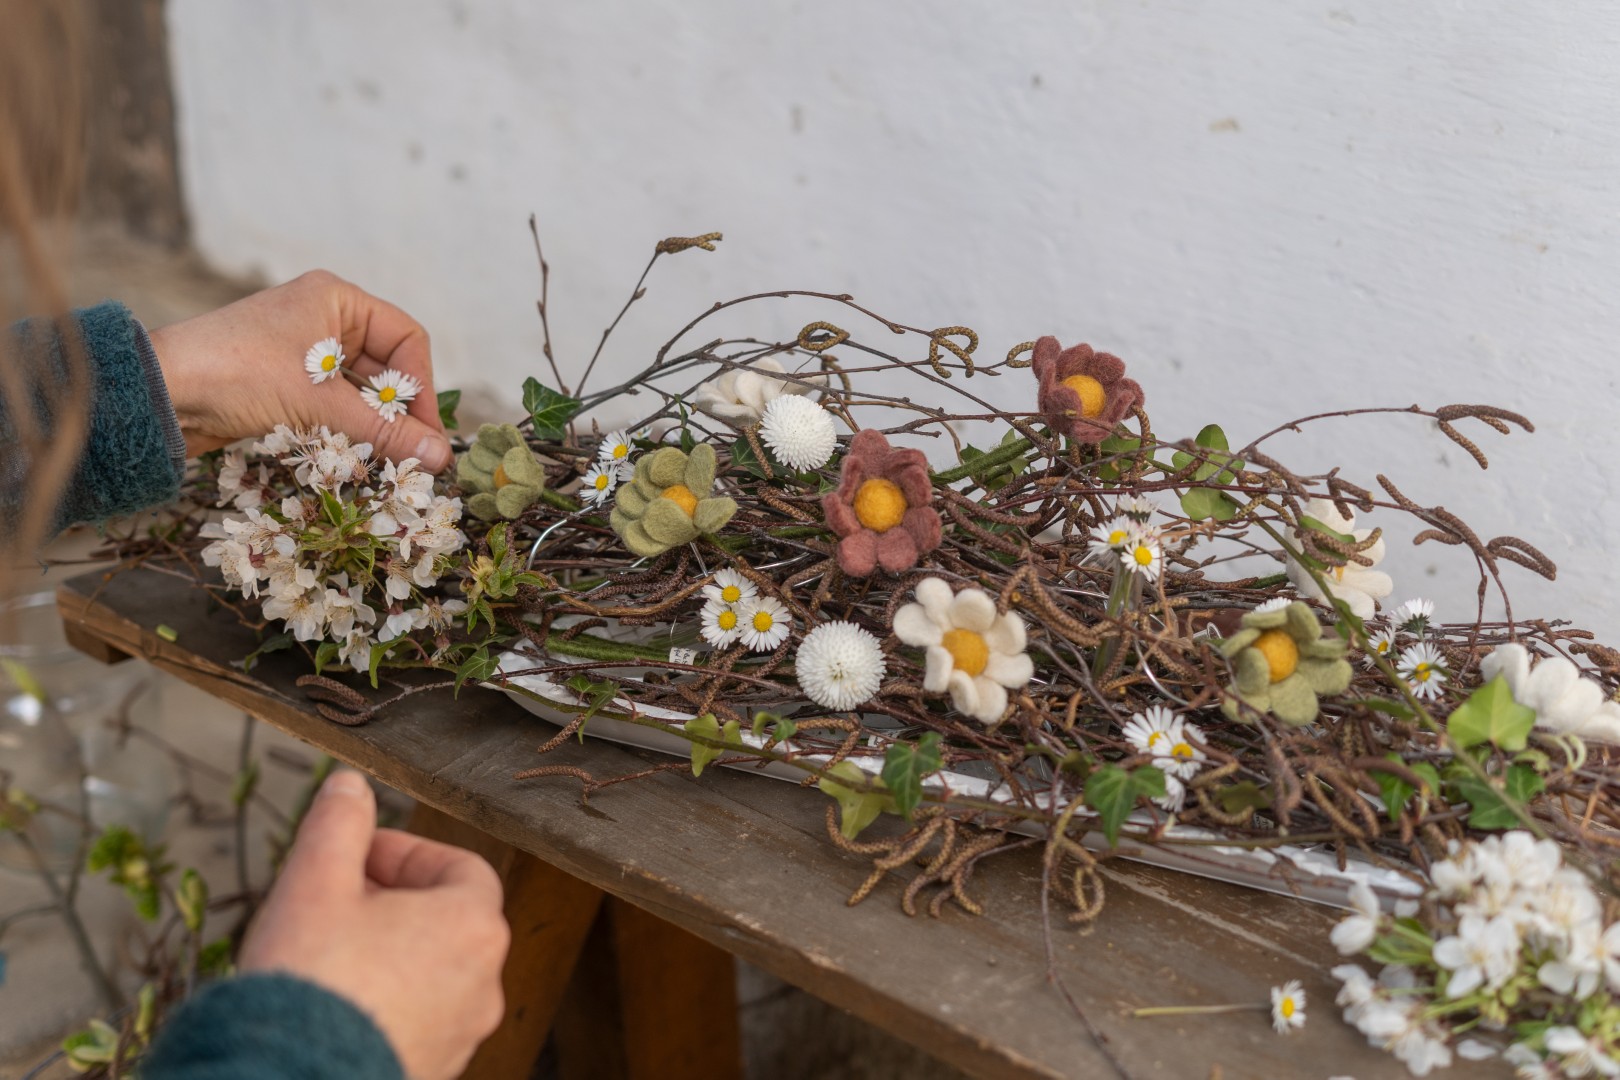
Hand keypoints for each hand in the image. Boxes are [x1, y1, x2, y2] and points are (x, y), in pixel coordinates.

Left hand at [149, 270, 453, 471]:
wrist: (157, 393)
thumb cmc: (238, 374)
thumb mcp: (319, 403)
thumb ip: (384, 430)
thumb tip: (441, 456)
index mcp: (337, 300)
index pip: (406, 340)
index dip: (420, 388)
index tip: (428, 435)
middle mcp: (325, 319)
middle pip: (387, 368)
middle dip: (399, 412)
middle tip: (412, 456)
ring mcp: (304, 353)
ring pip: (361, 393)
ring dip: (373, 427)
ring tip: (384, 462)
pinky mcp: (287, 384)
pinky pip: (335, 407)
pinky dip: (347, 432)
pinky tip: (353, 458)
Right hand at [239, 771, 508, 1079]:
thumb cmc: (312, 985)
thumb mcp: (315, 882)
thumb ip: (338, 825)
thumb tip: (350, 786)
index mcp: (473, 927)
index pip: (459, 867)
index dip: (405, 854)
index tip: (356, 856)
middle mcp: (484, 983)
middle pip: (445, 919)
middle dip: (390, 900)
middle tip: (334, 899)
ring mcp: (463, 1034)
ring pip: (431, 973)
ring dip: (387, 952)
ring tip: (327, 952)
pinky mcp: (434, 1069)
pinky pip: (417, 1020)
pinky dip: (385, 1001)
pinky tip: (334, 1003)